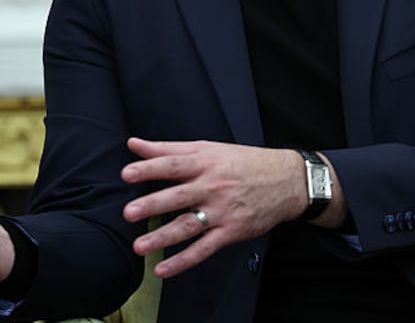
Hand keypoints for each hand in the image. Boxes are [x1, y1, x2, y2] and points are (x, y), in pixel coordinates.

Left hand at [120, 138, 305, 278]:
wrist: (287, 181)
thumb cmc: (244, 162)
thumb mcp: (208, 149)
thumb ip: (168, 149)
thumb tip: (134, 144)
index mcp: (205, 163)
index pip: (173, 166)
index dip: (149, 169)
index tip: (127, 174)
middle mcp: (212, 187)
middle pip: (179, 196)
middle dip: (153, 205)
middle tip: (129, 213)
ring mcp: (222, 212)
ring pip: (189, 226)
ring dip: (163, 238)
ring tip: (140, 246)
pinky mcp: (231, 231)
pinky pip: (204, 249)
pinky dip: (183, 261)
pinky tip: (163, 269)